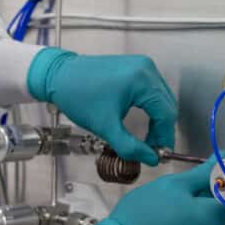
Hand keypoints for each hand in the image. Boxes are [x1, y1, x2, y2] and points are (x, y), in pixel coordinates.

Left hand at [26, 48, 176, 165]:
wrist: (58, 76)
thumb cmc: (77, 95)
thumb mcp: (105, 126)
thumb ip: (129, 146)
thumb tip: (150, 158)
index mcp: (141, 80)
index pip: (166, 114)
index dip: (164, 138)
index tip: (158, 154)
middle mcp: (146, 68)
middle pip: (166, 105)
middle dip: (161, 130)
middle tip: (151, 149)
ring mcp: (141, 65)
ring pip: (161, 98)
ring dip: (157, 119)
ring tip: (146, 139)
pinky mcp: (135, 67)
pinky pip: (152, 90)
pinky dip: (150, 108)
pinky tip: (142, 121)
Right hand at [95, 159, 224, 224]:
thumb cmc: (146, 212)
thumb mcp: (173, 185)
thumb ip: (202, 172)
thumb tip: (223, 157)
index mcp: (216, 216)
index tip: (224, 171)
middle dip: (222, 195)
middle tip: (198, 182)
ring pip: (218, 224)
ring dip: (209, 210)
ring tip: (184, 199)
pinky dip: (199, 224)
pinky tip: (179, 217)